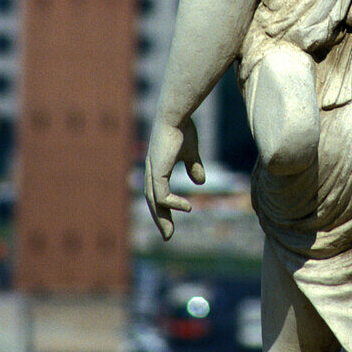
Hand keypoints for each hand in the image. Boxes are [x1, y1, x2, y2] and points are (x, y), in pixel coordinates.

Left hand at [144, 117, 204, 240]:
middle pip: (152, 201)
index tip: (171, 223)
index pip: (157, 193)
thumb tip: (200, 182)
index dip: (163, 208)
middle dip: (160, 219)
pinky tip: (187, 207)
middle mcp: (151, 171)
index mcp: (157, 167)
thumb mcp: (191, 152)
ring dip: (162, 218)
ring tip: (170, 232)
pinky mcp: (158, 172)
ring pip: (154, 202)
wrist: (176, 115)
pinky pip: (162, 196)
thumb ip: (194, 167)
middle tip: (167, 236)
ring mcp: (153, 171)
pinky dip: (172, 204)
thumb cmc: (183, 129)